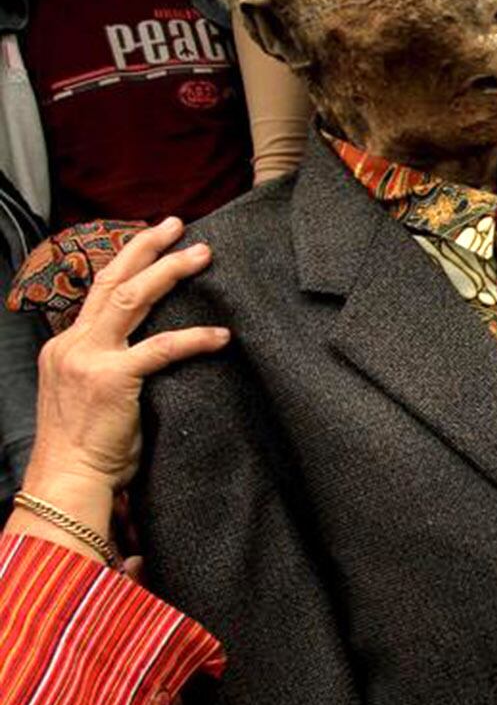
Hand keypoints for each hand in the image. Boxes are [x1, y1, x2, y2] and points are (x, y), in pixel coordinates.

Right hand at [28, 218, 225, 491]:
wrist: (66, 480)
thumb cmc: (85, 447)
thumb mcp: (88, 394)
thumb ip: (110, 366)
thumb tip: (147, 352)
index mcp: (66, 346)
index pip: (98, 292)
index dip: (127, 263)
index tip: (154, 241)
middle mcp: (73, 344)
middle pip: (111, 280)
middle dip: (145, 247)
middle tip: (177, 223)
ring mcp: (89, 359)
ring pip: (132, 298)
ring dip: (170, 271)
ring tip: (202, 254)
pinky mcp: (112, 379)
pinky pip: (161, 348)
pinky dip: (194, 338)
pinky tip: (222, 335)